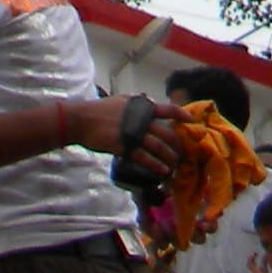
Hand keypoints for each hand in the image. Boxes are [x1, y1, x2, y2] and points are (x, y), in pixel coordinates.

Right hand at [67, 96, 182, 175]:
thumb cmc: (99, 110)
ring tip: (174, 166)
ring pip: (158, 147)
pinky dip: (156, 165)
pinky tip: (162, 171)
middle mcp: (138, 119)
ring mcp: (131, 133)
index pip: (165, 109)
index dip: (180, 114)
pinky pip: (144, 158)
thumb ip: (136, 103)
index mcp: (138, 107)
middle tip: (181, 153)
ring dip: (169, 158)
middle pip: (166, 133)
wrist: (80, 120)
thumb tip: (150, 102)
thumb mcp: (119, 101)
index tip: (191, 120)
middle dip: (176, 145)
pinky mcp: (123, 146)